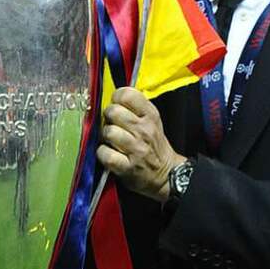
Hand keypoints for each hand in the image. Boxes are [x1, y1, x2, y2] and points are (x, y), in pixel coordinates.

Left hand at [97, 87, 185, 202]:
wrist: (166, 173)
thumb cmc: (154, 145)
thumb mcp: (152, 121)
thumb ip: (135, 107)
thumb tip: (112, 98)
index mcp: (150, 115)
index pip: (127, 95)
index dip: (117, 98)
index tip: (117, 104)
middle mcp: (144, 130)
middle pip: (114, 111)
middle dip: (108, 117)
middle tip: (112, 123)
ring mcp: (136, 149)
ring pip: (108, 131)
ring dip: (105, 136)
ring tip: (111, 140)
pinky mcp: (127, 167)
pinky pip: (105, 153)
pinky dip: (103, 153)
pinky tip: (109, 153)